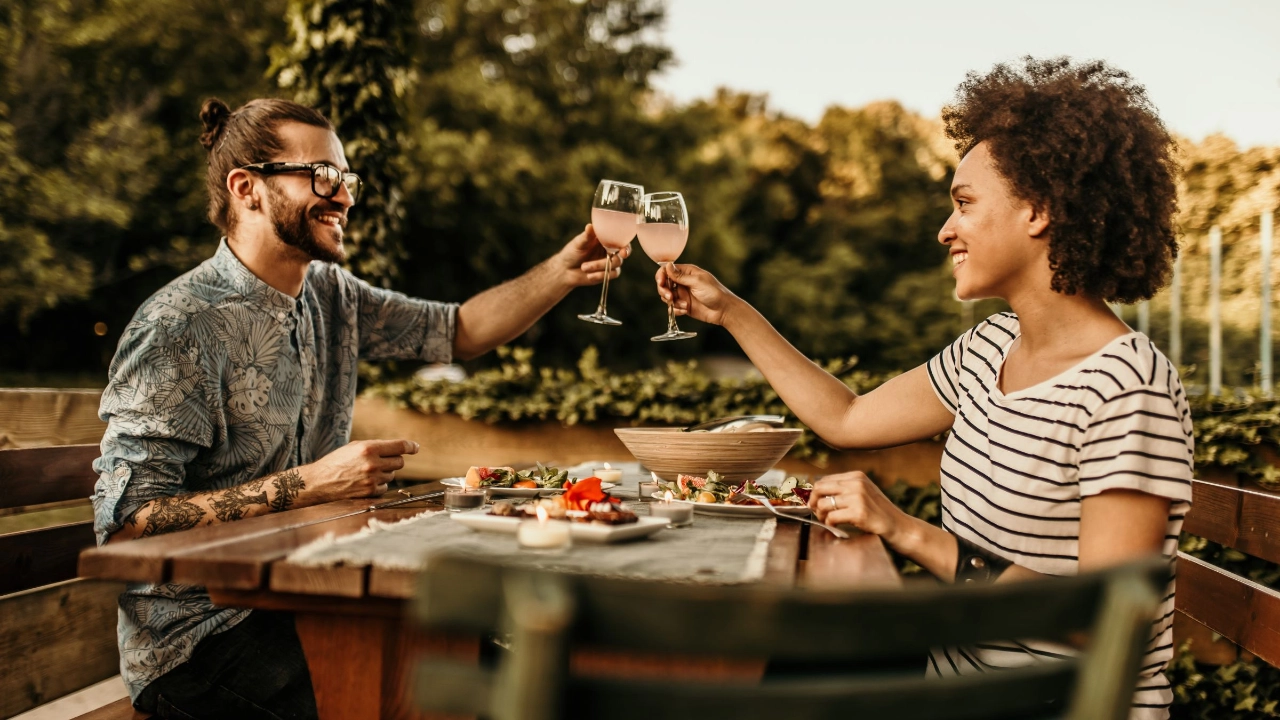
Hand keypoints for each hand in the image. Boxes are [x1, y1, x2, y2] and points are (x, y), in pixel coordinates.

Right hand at [299, 439, 418, 503]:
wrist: (318, 482)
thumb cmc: (336, 462)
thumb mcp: (354, 447)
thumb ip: (376, 447)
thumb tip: (398, 450)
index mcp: (369, 448)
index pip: (399, 446)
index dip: (410, 446)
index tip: (415, 447)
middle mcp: (373, 463)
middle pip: (399, 462)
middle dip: (393, 460)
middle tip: (382, 460)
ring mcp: (372, 479)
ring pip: (392, 475)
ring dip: (384, 473)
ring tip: (367, 472)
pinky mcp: (370, 492)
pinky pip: (385, 487)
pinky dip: (379, 485)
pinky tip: (365, 482)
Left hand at [555, 223, 629, 286]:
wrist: (565, 270)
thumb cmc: (572, 253)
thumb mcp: (578, 243)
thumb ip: (586, 236)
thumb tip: (590, 226)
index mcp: (605, 239)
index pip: (620, 239)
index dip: (625, 243)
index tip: (623, 250)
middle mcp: (609, 249)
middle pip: (622, 253)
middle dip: (621, 255)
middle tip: (620, 256)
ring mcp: (609, 262)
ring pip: (615, 264)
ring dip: (600, 266)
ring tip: (584, 267)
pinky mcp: (607, 273)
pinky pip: (611, 274)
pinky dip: (600, 275)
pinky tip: (589, 275)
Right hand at [655, 263, 740, 325]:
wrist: (724, 310)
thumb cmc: (714, 292)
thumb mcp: (697, 282)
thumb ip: (680, 276)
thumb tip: (667, 265)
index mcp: (687, 272)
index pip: (667, 270)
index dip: (661, 276)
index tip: (661, 283)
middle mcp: (683, 282)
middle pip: (664, 284)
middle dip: (664, 291)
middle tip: (670, 297)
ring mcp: (683, 294)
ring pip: (667, 297)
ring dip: (672, 302)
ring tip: (684, 305)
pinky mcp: (684, 306)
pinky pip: (673, 308)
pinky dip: (677, 310)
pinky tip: (685, 310)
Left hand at [809, 472, 905, 540]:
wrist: (900, 527)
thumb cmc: (879, 513)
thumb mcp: (863, 493)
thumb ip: (845, 490)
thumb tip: (816, 493)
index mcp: (857, 476)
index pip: (824, 480)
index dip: (815, 493)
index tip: (814, 503)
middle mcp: (856, 483)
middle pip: (819, 488)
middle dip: (813, 502)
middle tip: (816, 512)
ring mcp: (858, 497)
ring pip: (823, 504)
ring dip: (821, 515)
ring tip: (827, 521)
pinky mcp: (859, 512)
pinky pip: (831, 517)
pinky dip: (829, 523)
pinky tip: (835, 526)